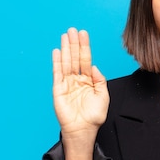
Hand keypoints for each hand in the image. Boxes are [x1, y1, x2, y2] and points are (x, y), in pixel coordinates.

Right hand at [52, 28, 108, 148]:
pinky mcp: (59, 89)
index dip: (84, 47)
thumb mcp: (103, 96)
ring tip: (65, 36)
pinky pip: (57, 73)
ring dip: (65, 49)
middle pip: (75, 58)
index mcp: (88, 80)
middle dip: (74, 44)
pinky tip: (57, 51)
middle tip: (72, 30)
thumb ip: (99, 80)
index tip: (83, 34)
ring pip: (66, 62)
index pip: (85, 59)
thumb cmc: (94, 116)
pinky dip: (57, 62)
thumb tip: (93, 66)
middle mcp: (77, 80)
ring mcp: (67, 84)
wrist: (83, 130)